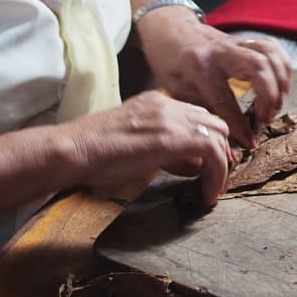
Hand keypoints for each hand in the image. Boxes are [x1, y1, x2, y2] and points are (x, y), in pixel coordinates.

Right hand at [64, 91, 230, 205]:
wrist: (74, 150)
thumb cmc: (95, 154)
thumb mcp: (139, 146)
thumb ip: (168, 150)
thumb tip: (194, 164)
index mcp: (155, 102)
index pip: (197, 116)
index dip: (208, 141)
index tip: (209, 165)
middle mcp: (167, 104)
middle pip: (214, 122)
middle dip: (222, 151)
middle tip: (218, 177)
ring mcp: (171, 117)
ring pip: (218, 136)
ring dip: (221, 166)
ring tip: (214, 190)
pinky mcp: (173, 136)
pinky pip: (212, 152)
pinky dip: (216, 174)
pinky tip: (208, 194)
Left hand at [136, 7, 290, 146]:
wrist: (169, 31)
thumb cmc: (171, 66)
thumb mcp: (178, 93)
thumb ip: (202, 114)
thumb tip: (222, 145)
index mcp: (198, 67)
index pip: (225, 99)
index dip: (240, 124)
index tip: (250, 141)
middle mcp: (220, 51)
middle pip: (258, 67)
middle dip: (269, 95)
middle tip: (266, 116)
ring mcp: (235, 42)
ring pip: (269, 53)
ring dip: (280, 79)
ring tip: (277, 102)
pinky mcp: (246, 40)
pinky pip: (273, 47)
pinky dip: (283, 66)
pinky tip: (282, 84)